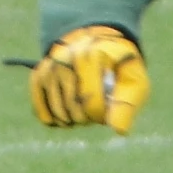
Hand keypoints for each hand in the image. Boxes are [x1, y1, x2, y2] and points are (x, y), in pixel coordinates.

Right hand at [29, 26, 148, 134]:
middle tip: (97, 107)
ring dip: (73, 120)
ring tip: (84, 108)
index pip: (92, 103)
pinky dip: (54, 120)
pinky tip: (66, 115)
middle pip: (74, 110)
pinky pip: (41, 110)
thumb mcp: (134, 80)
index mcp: (91, 56)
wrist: (96, 42)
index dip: (102, 116)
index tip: (109, 109)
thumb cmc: (118, 66)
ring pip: (58, 113)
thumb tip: (119, 130)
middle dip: (88, 118)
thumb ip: (127, 104)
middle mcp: (65, 59)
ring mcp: (50, 67)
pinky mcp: (39, 75)